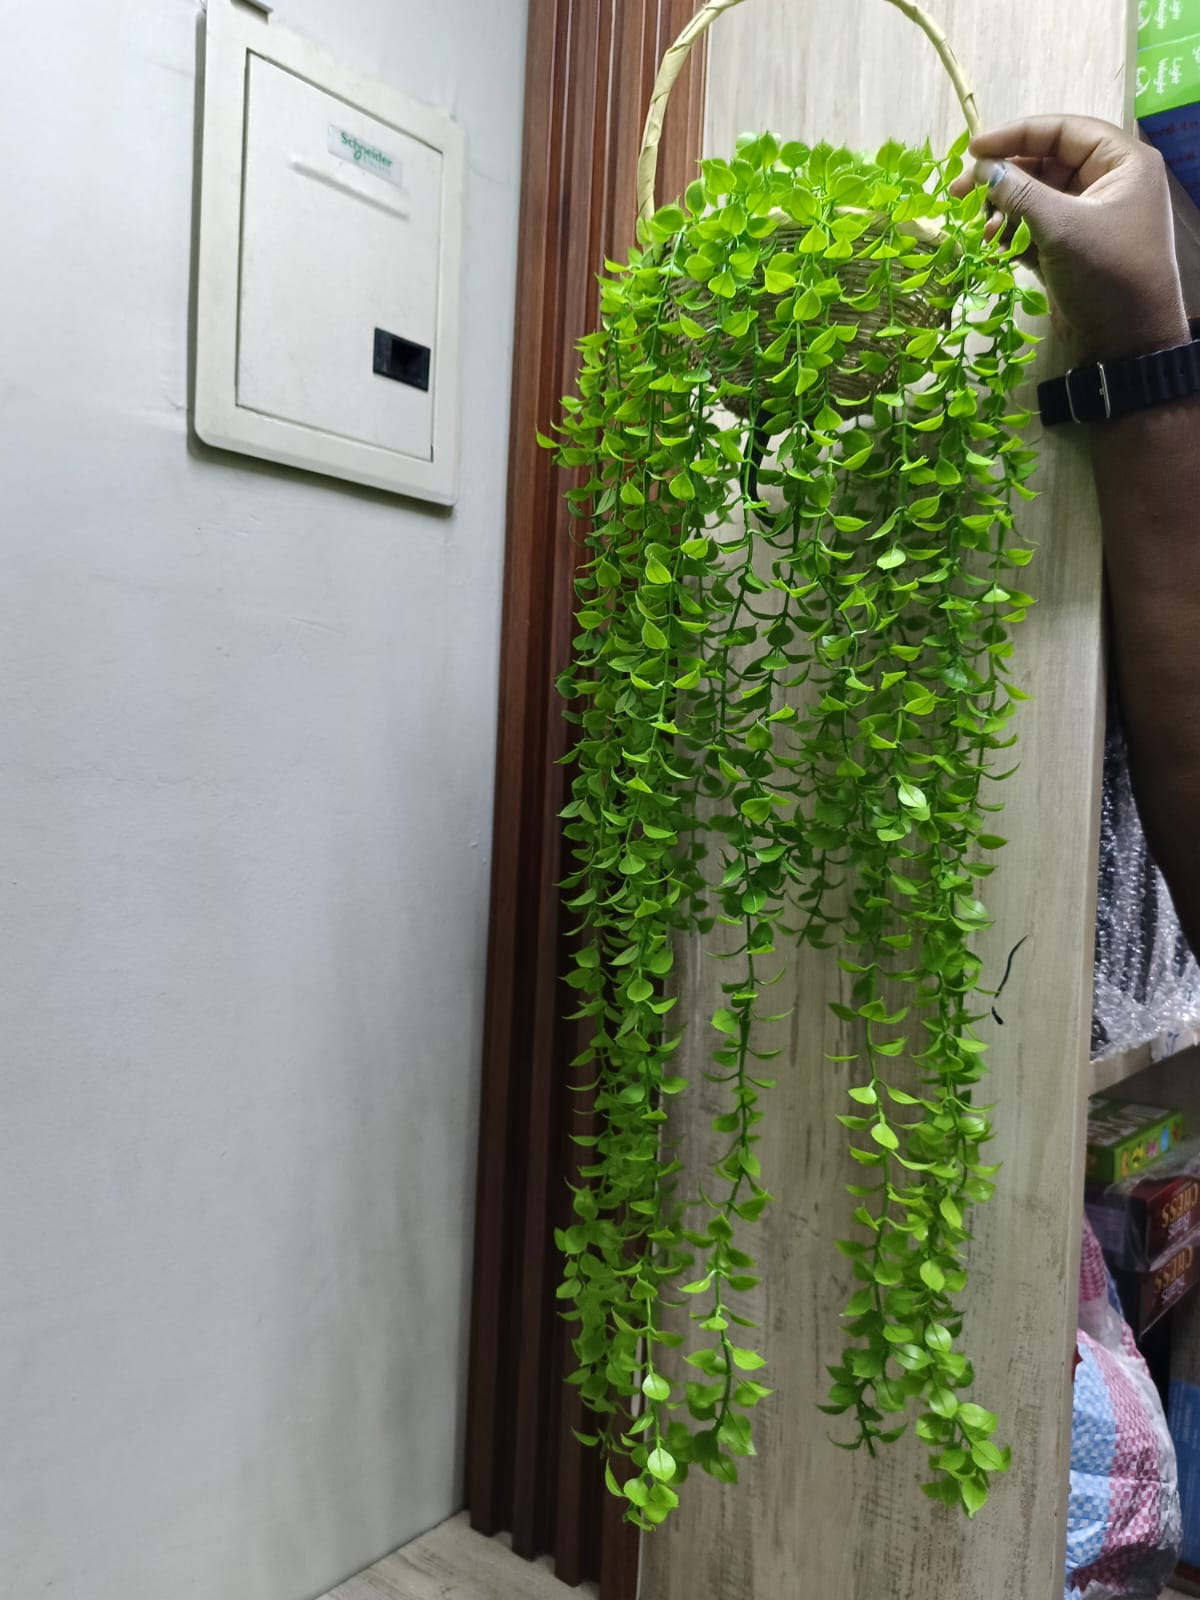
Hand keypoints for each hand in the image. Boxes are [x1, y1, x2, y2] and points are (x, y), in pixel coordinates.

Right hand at [948, 115, 1188, 363]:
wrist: (1126, 343)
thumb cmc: (1106, 274)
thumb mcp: (1060, 227)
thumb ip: (1018, 192)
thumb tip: (981, 168)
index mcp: (1121, 163)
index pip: (1063, 131)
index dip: (1017, 134)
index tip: (973, 149)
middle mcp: (1107, 184)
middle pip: (1044, 165)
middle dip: (1002, 179)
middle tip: (959, 193)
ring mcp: (1087, 219)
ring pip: (1034, 200)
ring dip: (1002, 212)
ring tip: (980, 231)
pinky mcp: (1070, 250)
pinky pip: (1033, 230)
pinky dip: (1010, 236)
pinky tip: (990, 247)